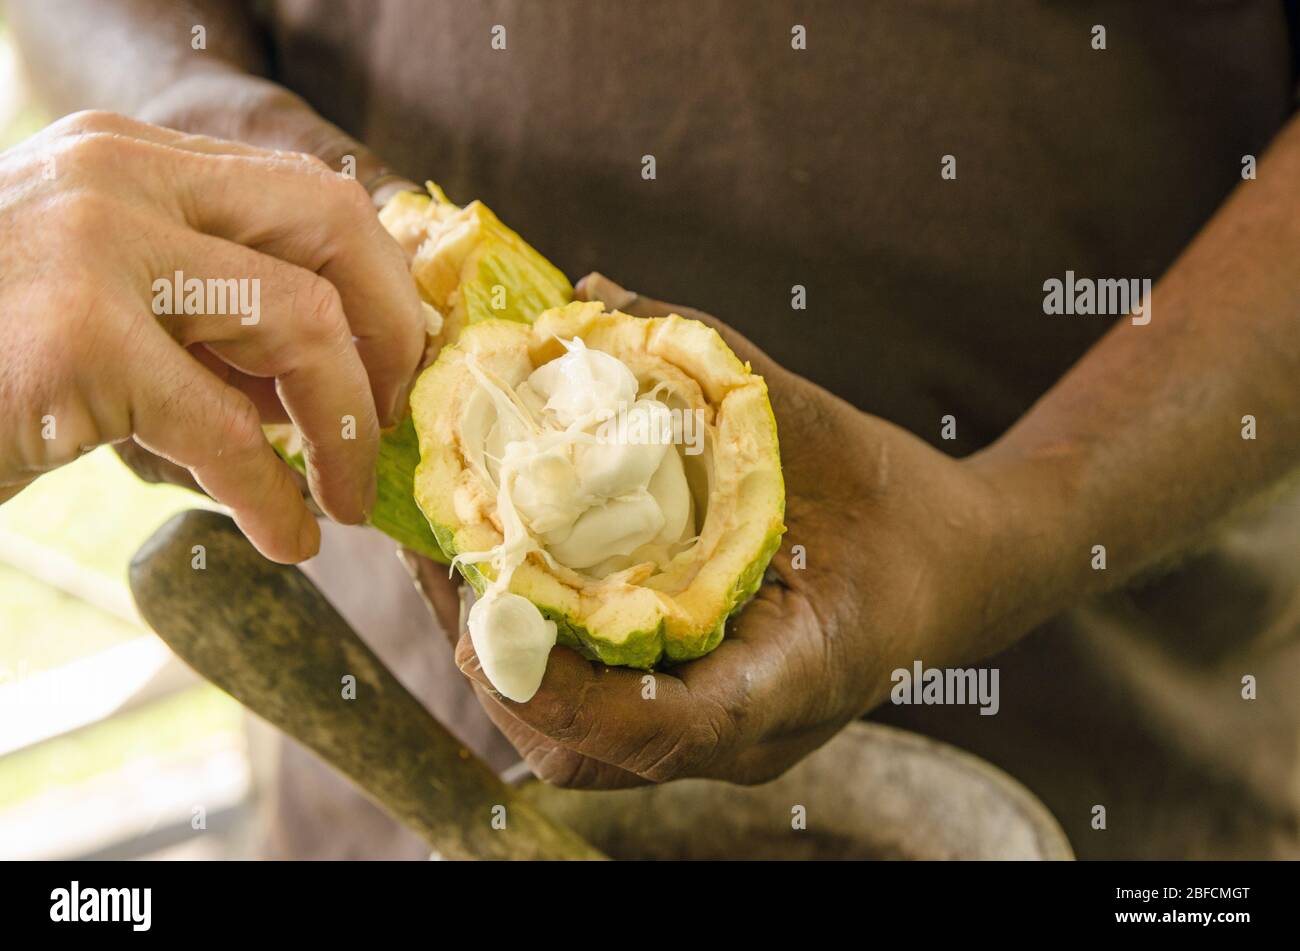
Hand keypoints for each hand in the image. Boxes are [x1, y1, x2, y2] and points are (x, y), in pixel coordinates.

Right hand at [0, 111, 424, 561]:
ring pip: (303, 320)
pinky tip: (286, 539)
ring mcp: (96, 248)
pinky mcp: (76, 339)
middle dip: (392, 331)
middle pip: (332, 225)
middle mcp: (121, 177)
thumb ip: (208, 321)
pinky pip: (228, 431)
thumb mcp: (108, 308)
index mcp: (134, 159)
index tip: (395, 364)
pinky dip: (274, 498)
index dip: (379, 285)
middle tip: (395, 416)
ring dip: (348, 425)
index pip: (310, 194)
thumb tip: (330, 381)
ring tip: (348, 495)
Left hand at [412, 273, 1037, 787]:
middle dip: (502, 671)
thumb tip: (589, 294)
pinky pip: (602, 731)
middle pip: (598, 756)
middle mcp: (754, 732)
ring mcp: (729, 743)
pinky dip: (539, 670)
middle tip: (445, 567)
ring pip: (588, 756)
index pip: (674, 723)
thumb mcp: (816, 423)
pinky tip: (509, 593)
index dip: (569, 690)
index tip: (489, 618)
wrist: (959, 570)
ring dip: (507, 674)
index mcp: (803, 668)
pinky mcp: (708, 728)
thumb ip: (713, 360)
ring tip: (460, 575)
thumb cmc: (899, 503)